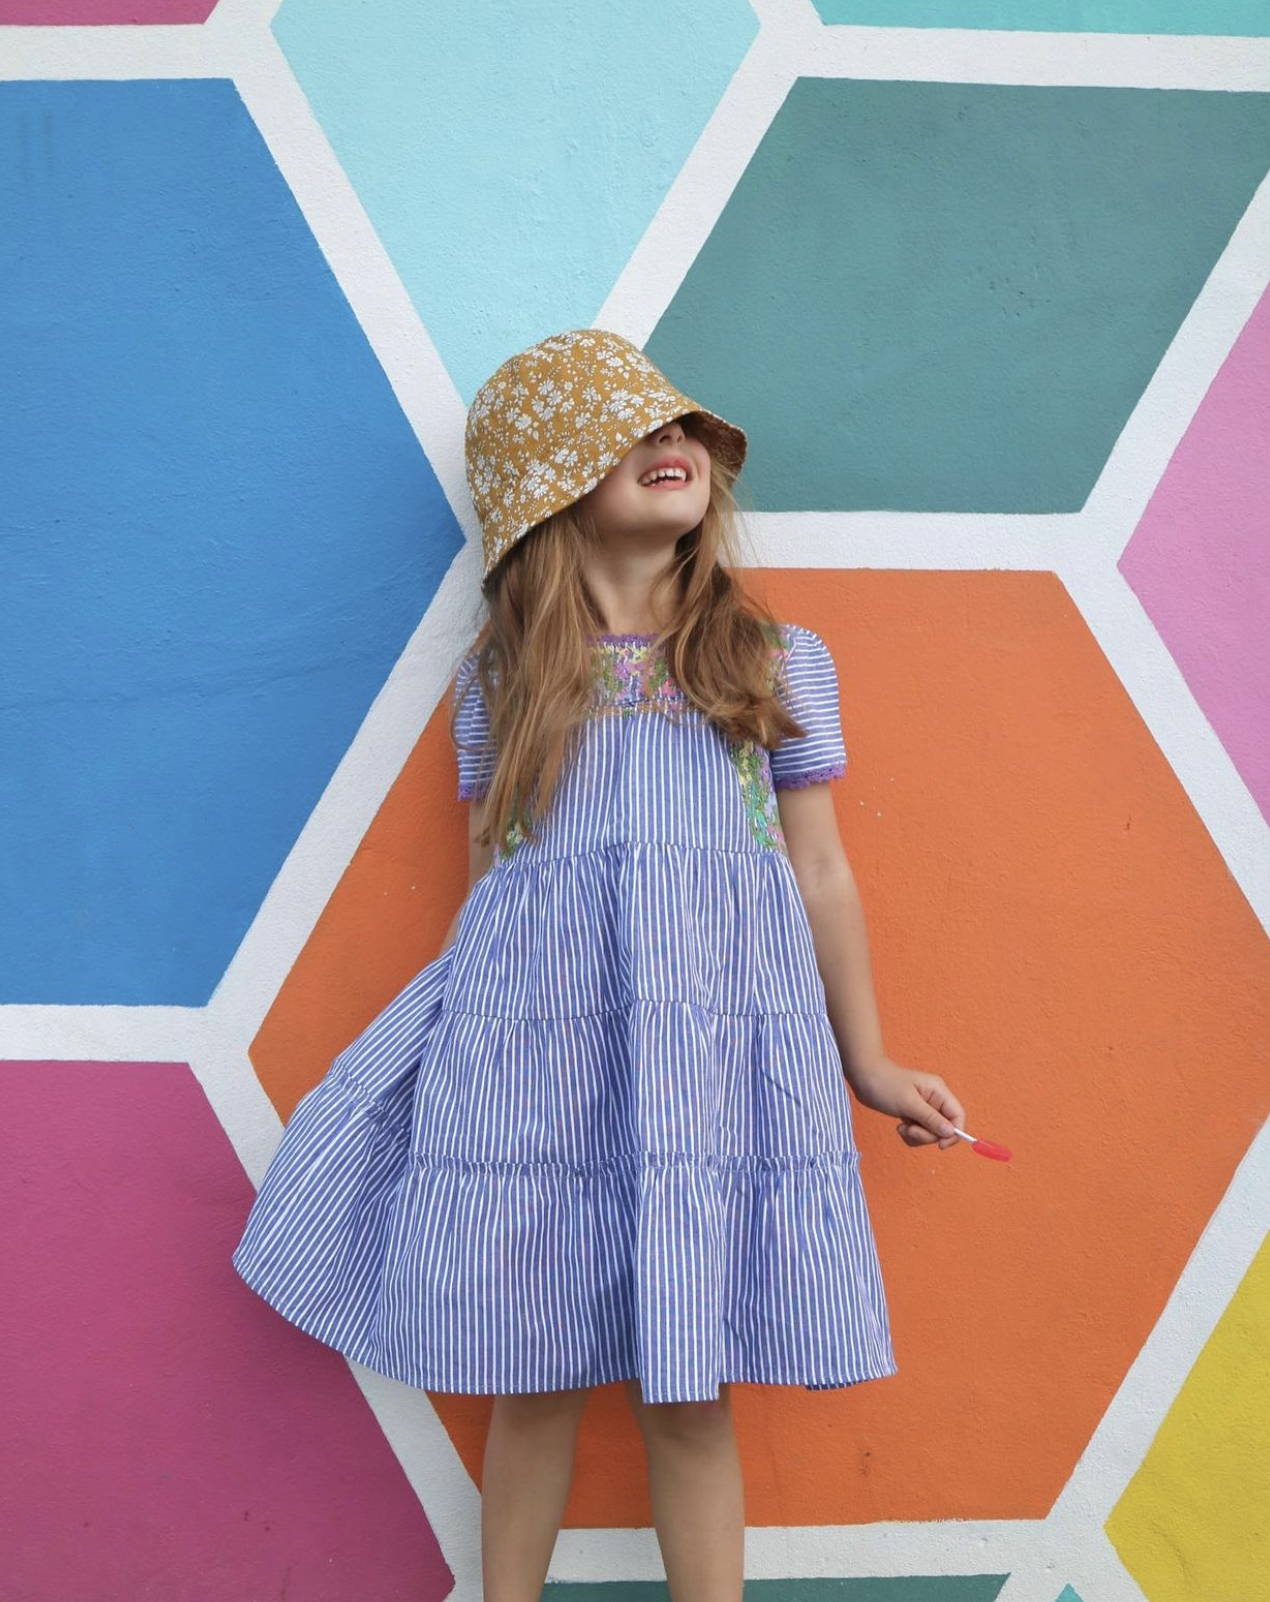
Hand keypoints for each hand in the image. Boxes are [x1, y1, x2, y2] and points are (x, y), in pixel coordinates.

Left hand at [848, 1055, 964, 1150]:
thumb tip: (951, 1132)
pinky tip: (900, 1126)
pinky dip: (910, 1135)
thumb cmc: (885, 1084)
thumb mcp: (908, 1103)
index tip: (940, 1145)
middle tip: (911, 1129)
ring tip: (902, 1127)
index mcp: (938, 1091)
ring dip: (917, 1136)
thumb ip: (930, 1118)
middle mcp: (935, 1100)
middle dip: (928, 1135)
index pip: (958, 1115)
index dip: (954, 1133)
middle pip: (945, 1128)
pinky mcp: (914, 1115)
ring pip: (931, 1133)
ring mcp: (924, 1108)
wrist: (863, 1077)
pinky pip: (920, 1133)